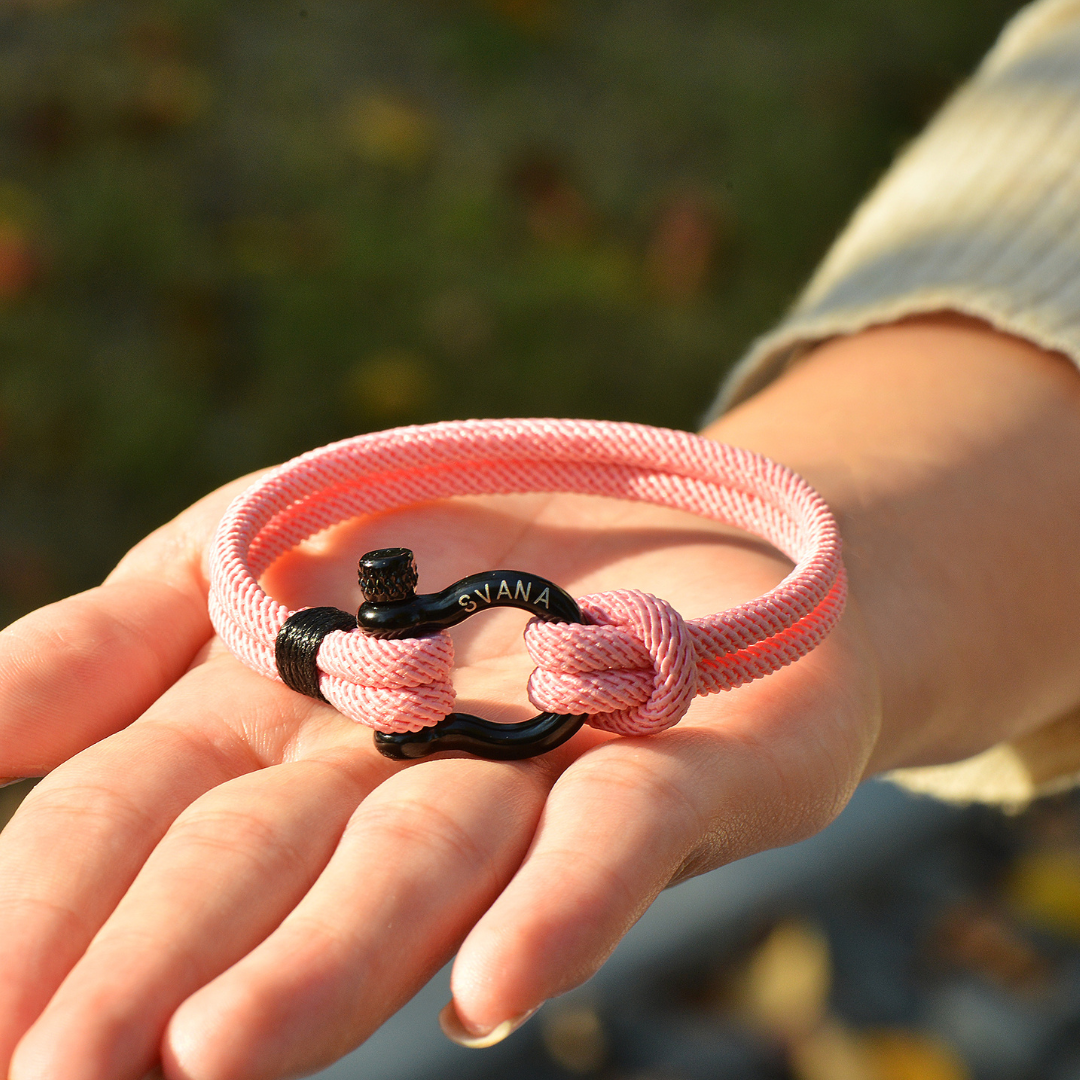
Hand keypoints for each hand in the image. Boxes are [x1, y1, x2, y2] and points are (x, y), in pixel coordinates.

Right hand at [0, 468, 879, 1078]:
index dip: (46, 905)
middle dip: (158, 962)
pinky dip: (559, 903)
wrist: (660, 508)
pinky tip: (490, 987)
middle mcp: (395, 771)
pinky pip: (618, 834)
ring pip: (422, 864)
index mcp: (280, 727)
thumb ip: (116, 636)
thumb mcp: (247, 548)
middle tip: (60, 1079)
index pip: (135, 814)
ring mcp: (537, 772)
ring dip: (327, 954)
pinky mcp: (677, 763)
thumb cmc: (445, 537)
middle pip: (261, 863)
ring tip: (215, 1051)